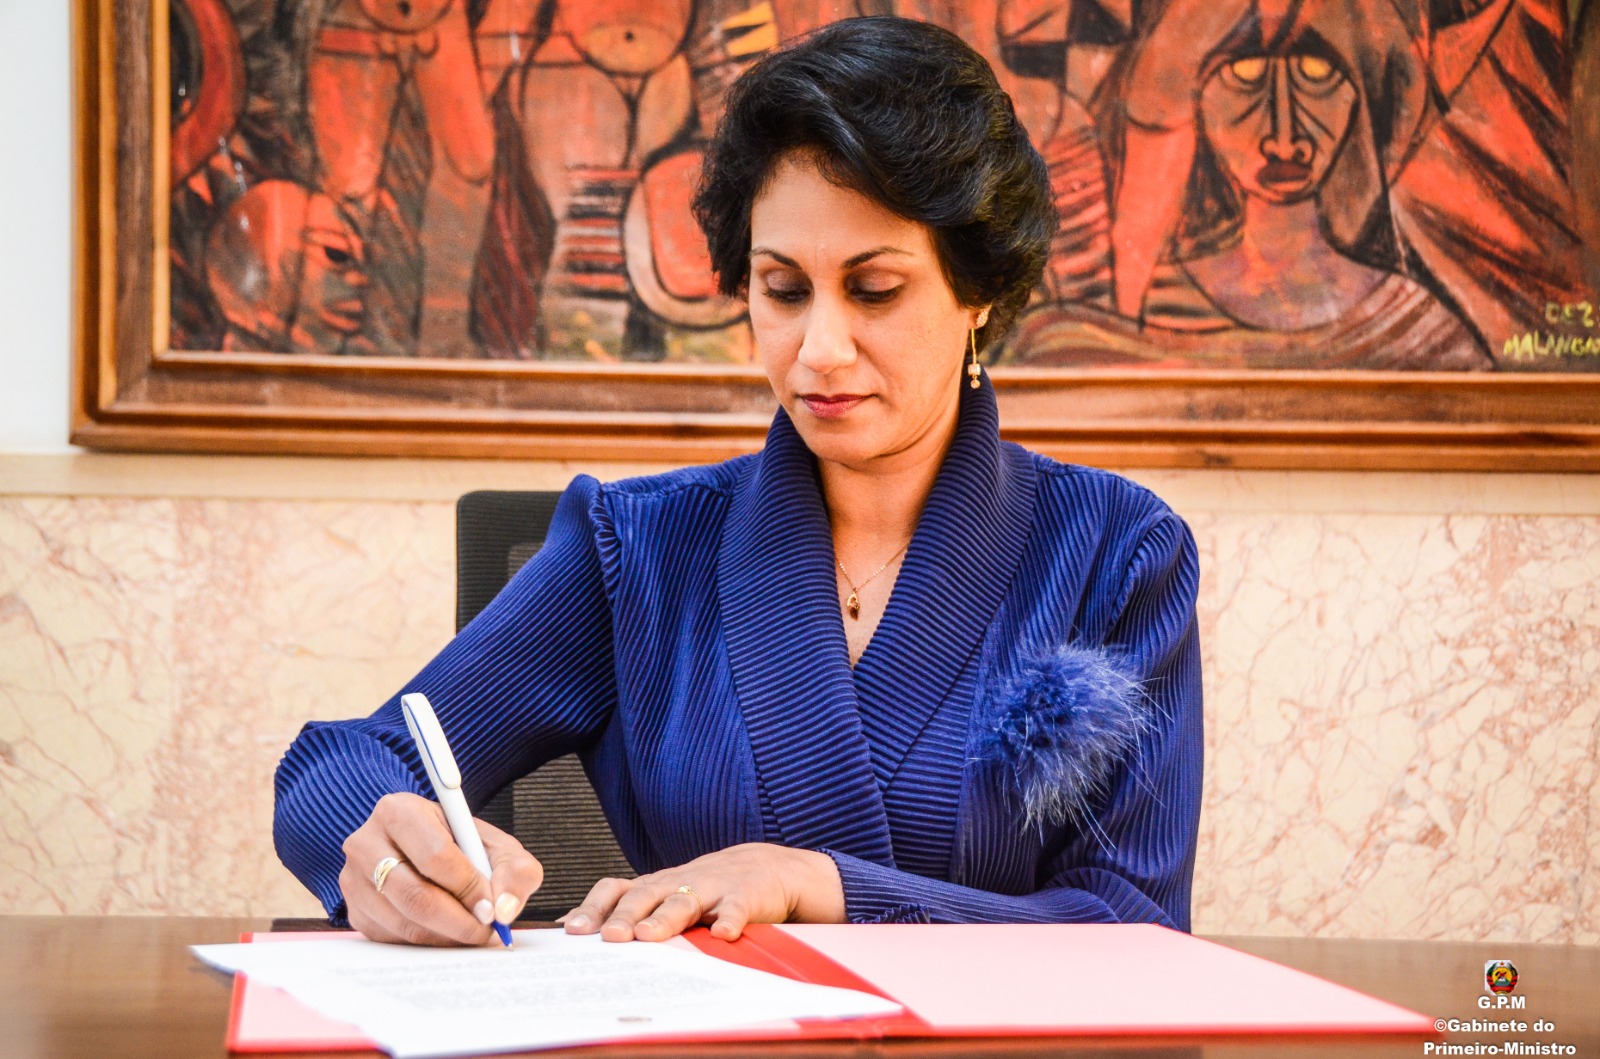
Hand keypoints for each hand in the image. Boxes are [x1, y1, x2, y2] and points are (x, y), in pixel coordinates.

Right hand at [339, 792, 542, 945]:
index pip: (435, 856)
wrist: (421, 847)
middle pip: (415, 896)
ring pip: (404, 922)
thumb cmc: (461, 845)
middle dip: (459, 921)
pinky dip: (427, 943)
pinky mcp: (355, 910)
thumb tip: (504, 910)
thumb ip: (514, 871)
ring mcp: (353, 879)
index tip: (492, 909)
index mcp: (399, 811)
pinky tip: (448, 934)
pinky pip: (392, 938)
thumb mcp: (495, 845)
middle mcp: (365, 843)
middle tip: (487, 932)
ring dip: (446, 936)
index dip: (468, 887)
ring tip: (473, 933)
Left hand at [561, 842, 844, 942]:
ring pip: (684, 903)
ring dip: (664, 919)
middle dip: (623, 916)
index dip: (594, 907)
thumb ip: (624, 908)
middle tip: (607, 937)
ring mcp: (712, 888)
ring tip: (647, 936)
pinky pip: (736, 908)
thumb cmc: (706, 889)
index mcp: (656, 885)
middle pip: (645, 896)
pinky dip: (729, 920)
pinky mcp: (745, 896)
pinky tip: (722, 935)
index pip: (617, 889)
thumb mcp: (666, 895)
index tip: (571, 930)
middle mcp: (678, 883)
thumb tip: (567, 926)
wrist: (767, 869)